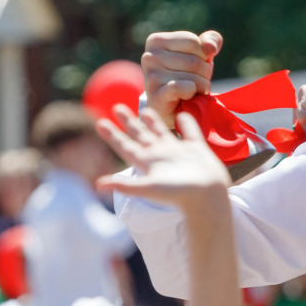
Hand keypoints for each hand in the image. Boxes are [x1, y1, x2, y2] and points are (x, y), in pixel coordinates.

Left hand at [97, 105, 230, 213]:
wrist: (207, 198)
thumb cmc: (178, 194)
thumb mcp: (148, 188)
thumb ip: (124, 185)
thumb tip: (98, 185)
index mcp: (147, 162)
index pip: (125, 146)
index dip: (113, 135)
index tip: (100, 123)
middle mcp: (160, 155)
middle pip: (140, 135)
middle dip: (128, 122)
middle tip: (117, 107)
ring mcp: (178, 152)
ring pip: (162, 132)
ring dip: (153, 121)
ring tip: (145, 110)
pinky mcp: (197, 149)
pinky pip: (190, 132)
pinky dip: (187, 123)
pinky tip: (183, 114)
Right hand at [142, 30, 221, 126]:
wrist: (172, 108)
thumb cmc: (186, 75)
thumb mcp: (200, 53)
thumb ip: (210, 41)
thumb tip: (210, 47)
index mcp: (156, 41)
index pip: (193, 41)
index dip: (203, 55)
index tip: (195, 65)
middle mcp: (149, 56)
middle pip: (195, 61)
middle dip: (204, 72)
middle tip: (196, 80)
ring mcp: (151, 76)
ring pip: (194, 77)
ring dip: (202, 86)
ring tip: (192, 89)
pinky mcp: (156, 95)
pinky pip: (185, 88)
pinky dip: (193, 93)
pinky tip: (187, 96)